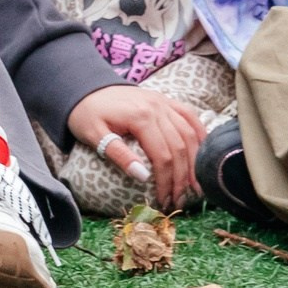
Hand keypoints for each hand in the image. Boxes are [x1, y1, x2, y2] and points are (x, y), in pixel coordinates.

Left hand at [67, 85, 206, 207]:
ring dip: (195, 162)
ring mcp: (164, 102)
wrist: (84, 87)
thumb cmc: (86, 113)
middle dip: (182, 178)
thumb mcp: (94, 135)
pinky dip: (200, 135)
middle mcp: (158, 107)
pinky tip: (203, 154)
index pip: (163, 156)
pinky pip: (190, 117)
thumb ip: (118, 154)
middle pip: (180, 148)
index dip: (166, 182)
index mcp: (141, 117)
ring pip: (190, 134)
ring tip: (195, 186)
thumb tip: (143, 177)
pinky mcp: (166, 100)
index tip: (165, 201)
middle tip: (180, 201)